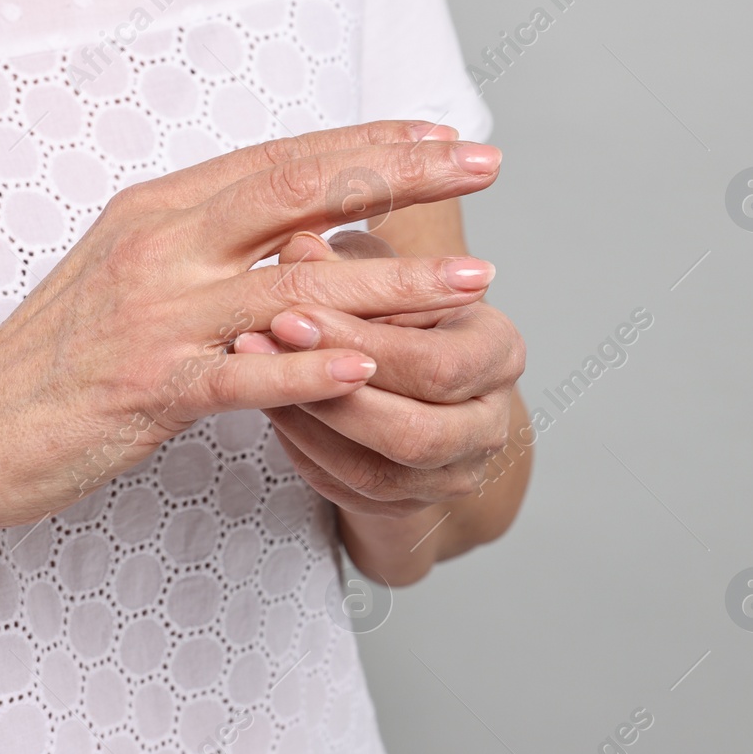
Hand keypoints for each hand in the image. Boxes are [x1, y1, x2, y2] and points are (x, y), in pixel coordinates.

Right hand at [0, 121, 503, 534]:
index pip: (285, 159)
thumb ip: (213, 237)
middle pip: (300, 193)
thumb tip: (299, 216)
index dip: (370, 144)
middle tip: (482, 165)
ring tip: (471, 283)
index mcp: (164, 209)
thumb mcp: (135, 266)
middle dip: (400, 176)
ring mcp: (157, 317)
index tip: (444, 137)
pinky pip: (243, 378)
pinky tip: (369, 367)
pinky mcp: (149, 389)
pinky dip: (309, 372)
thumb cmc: (62, 351)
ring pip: (293, 291)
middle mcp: (163, 247)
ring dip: (391, 286)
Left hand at [233, 229, 525, 518]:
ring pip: (375, 473)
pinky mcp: (411, 505)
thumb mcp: (381, 273)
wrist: (411, 372)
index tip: (290, 312)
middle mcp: (492, 424)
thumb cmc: (400, 308)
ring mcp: (454, 475)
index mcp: (501, 354)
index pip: (439, 367)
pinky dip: (301, 451)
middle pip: (416, 434)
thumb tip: (298, 248)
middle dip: (332, 396)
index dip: (361, 345)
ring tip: (251, 376)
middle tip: (260, 350)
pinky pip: (347, 492)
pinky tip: (268, 406)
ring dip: (306, 424)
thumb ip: (346, 263)